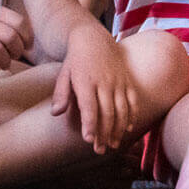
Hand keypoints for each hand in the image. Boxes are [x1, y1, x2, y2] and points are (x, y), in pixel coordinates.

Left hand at [50, 29, 136, 153]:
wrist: (94, 38)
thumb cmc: (75, 60)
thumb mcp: (64, 73)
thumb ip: (61, 93)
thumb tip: (56, 113)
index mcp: (86, 81)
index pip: (89, 107)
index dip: (90, 124)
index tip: (89, 140)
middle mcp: (104, 82)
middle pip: (107, 112)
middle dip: (104, 133)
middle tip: (99, 150)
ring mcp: (118, 81)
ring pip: (122, 109)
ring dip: (118, 129)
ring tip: (113, 145)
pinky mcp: (127, 80)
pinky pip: (132, 100)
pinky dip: (132, 115)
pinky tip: (128, 129)